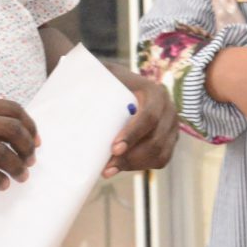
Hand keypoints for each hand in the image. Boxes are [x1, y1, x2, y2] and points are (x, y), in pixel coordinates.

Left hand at [101, 63, 177, 177]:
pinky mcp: (169, 140)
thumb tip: (75, 94)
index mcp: (155, 92)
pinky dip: (141, 166)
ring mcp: (171, 126)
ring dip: (134, 165)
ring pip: (160, 153)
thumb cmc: (110, 81)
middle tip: (107, 167)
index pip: (149, 117)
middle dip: (131, 157)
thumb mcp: (104, 76)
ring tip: (110, 170)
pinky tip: (122, 167)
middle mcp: (169, 109)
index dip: (133, 135)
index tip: (113, 149)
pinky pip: (161, 159)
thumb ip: (93, 81)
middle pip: (156, 140)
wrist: (122, 84)